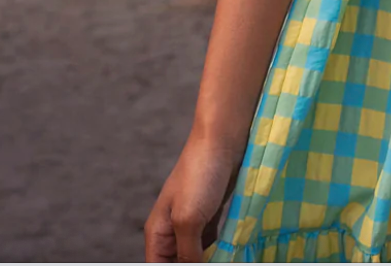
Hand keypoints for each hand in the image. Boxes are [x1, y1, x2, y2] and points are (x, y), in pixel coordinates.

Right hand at [144, 133, 243, 262]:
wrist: (224, 138)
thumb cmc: (200, 174)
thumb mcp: (188, 220)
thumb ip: (187, 254)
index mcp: (158, 233)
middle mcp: (172, 230)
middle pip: (178, 263)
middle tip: (218, 262)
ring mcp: (193, 221)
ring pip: (197, 255)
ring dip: (210, 260)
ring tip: (227, 259)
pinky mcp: (212, 214)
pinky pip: (213, 243)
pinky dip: (220, 251)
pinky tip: (232, 254)